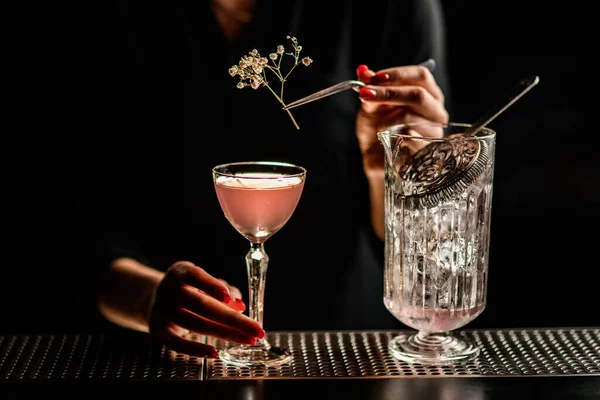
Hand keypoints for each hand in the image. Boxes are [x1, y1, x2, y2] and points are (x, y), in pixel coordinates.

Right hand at [148, 261, 264, 357]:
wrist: (154, 298)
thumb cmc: (188, 288)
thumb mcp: (202, 282)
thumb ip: (222, 290)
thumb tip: (240, 306)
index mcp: (181, 272)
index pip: (197, 276)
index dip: (213, 286)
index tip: (230, 297)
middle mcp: (168, 290)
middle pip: (202, 305)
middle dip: (233, 319)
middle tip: (257, 329)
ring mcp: (161, 311)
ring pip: (195, 324)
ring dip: (225, 334)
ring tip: (247, 340)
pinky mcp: (158, 331)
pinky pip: (177, 344)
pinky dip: (196, 350)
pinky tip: (214, 353)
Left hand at [354, 63, 448, 174]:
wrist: (376, 158)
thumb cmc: (378, 128)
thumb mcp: (371, 105)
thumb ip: (370, 87)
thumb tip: (363, 70)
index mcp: (428, 94)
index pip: (421, 76)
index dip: (397, 74)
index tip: (373, 77)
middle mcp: (436, 112)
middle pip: (418, 95)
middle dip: (389, 93)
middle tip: (365, 94)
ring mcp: (434, 133)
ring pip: (410, 117)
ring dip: (385, 118)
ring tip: (374, 125)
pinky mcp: (425, 152)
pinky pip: (407, 139)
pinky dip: (389, 136)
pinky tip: (382, 139)